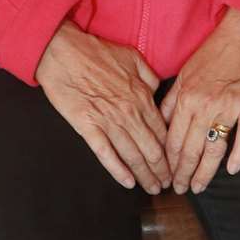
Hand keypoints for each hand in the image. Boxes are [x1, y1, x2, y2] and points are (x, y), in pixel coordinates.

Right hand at [36, 21, 170, 192]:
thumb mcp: (132, 57)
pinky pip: (106, 153)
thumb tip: (158, 91)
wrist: (63, 52)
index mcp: (141, 96)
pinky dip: (118, 170)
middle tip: (167, 184)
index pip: (162, 132)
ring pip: (132, 155)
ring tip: (152, 188)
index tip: (175, 165)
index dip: (170, 152)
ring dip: (145, 174)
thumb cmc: (96, 52)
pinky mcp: (88, 127)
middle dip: (162, 170)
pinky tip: (127, 182)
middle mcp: (129, 113)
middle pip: (151, 149)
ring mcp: (108, 121)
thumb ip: (150, 77)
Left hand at [161, 8, 239, 194]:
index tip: (165, 176)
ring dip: (205, 171)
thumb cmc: (214, 52)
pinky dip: (239, 154)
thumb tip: (159, 125)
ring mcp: (229, 107)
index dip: (168, 161)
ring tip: (199, 186)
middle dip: (182, 172)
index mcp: (186, 97)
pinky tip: (232, 169)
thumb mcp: (184, 73)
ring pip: (214, 148)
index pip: (172, 139)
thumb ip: (171, 101)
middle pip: (191, 148)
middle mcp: (205, 105)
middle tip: (179, 189)